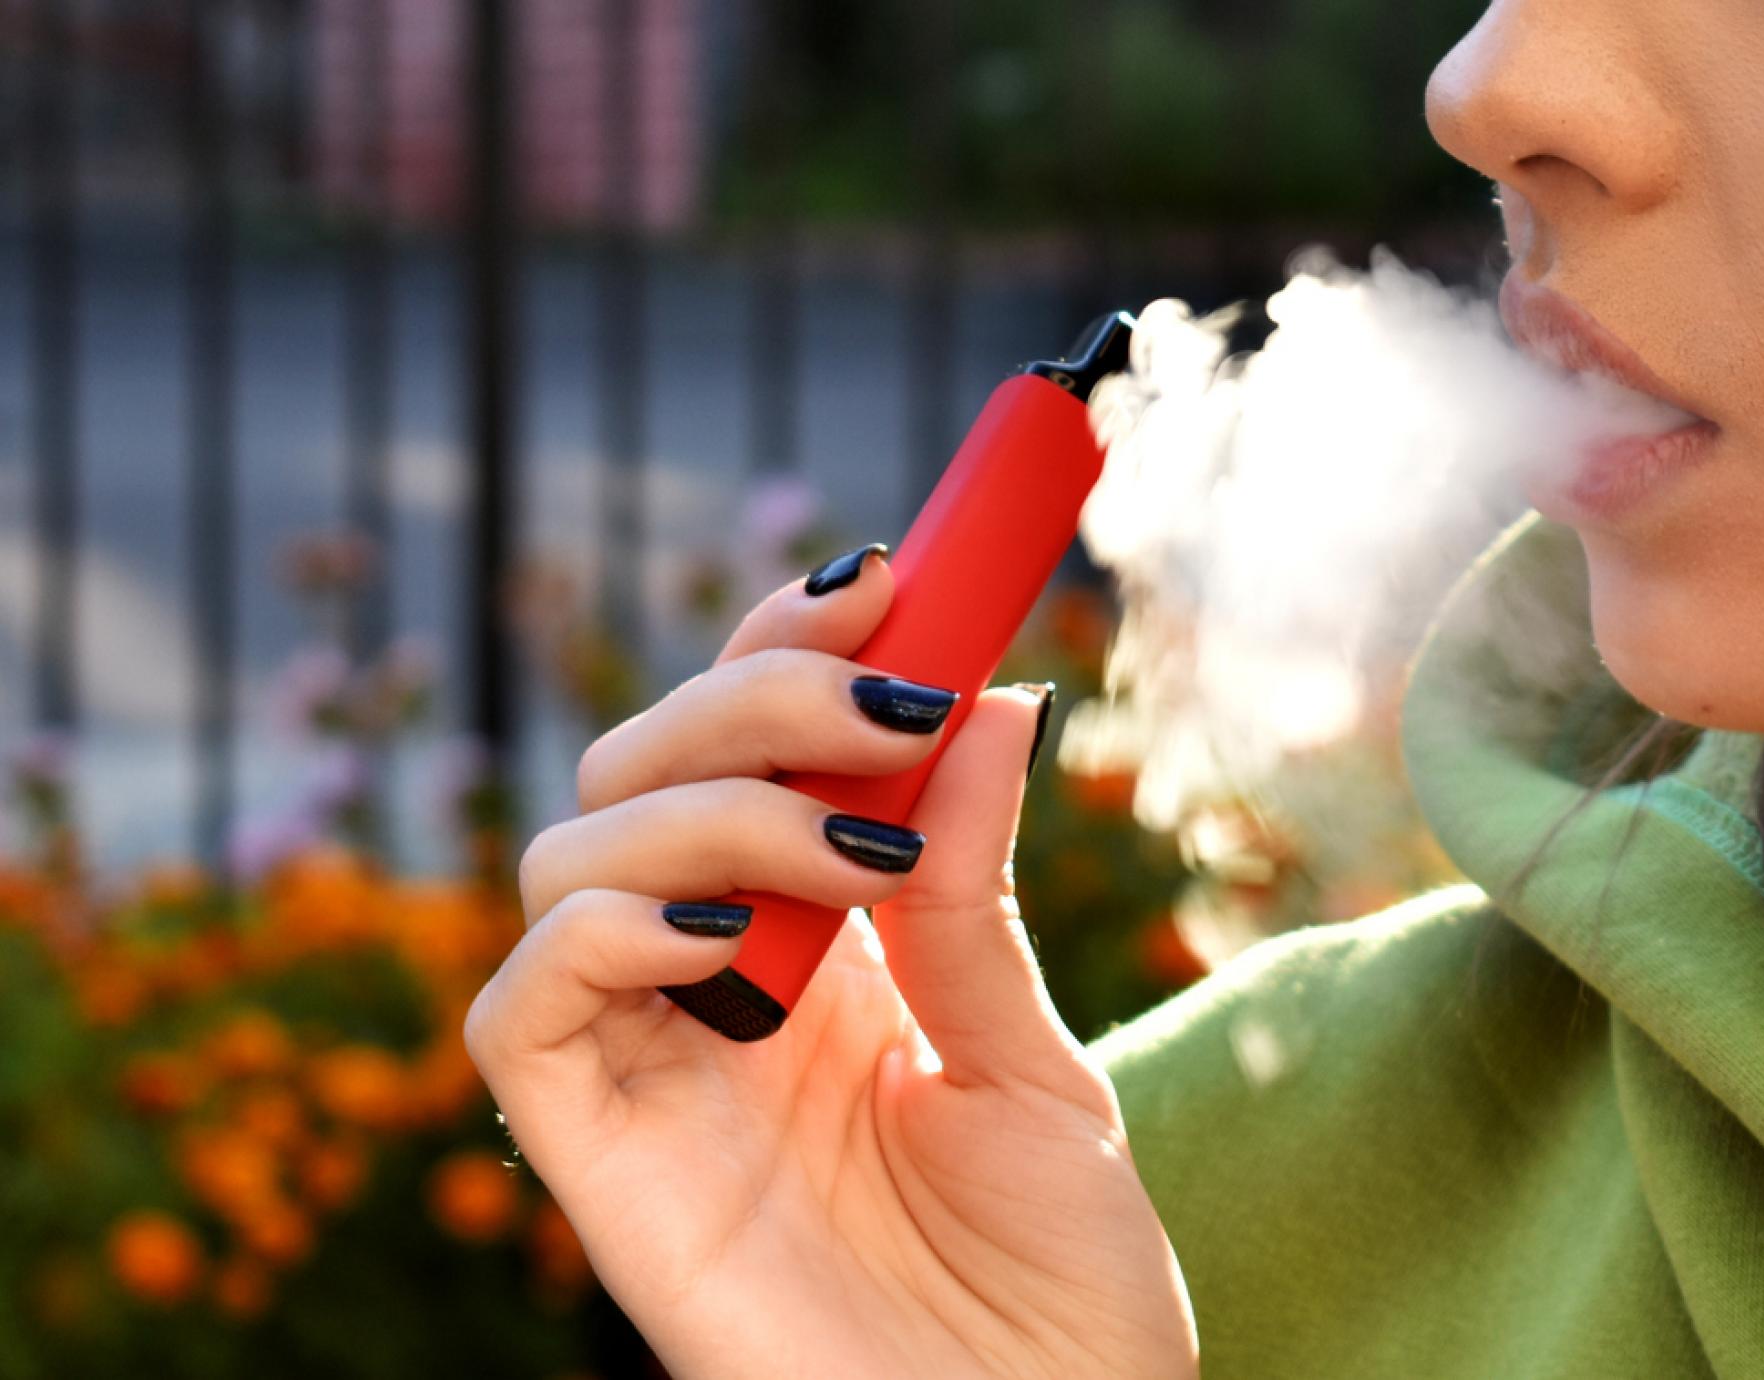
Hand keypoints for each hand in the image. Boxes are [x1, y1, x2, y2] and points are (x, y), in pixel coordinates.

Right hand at [464, 546, 1198, 1378]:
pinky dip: (608, 926)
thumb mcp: (1029, 1059)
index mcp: (817, 954)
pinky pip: (523, 1010)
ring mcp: (650, 1070)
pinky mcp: (598, 1163)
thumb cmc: (1056, 1296)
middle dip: (760, 694)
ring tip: (861, 846)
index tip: (895, 574)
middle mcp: (715, 991)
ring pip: (569, 851)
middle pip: (641, 766)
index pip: (747, 748)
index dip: (791, 648)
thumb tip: (986, 697)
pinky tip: (738, 930)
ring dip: (713, 797)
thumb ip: (973, 891)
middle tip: (894, 695)